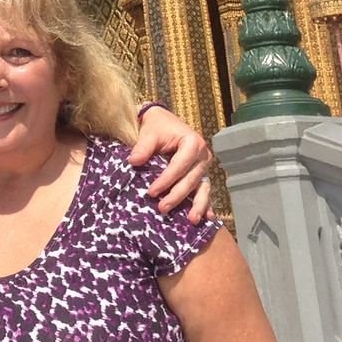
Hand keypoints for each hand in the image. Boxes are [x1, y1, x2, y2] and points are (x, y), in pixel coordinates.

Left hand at [130, 105, 213, 221]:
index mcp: (192, 143)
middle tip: (162, 208)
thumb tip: (133, 161)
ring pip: (202, 188)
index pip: (179, 166)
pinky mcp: (202, 175)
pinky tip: (208, 218)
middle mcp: (203, 155)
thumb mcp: (149, 133)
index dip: (166, 180)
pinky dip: (206, 204)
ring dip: (197, 205)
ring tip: (191, 220)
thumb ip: (143, 148)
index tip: (151, 192)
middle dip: (176, 196)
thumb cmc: (157, 127)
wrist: (164, 122)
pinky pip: (205, 190)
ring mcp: (204, 167)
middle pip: (190, 180)